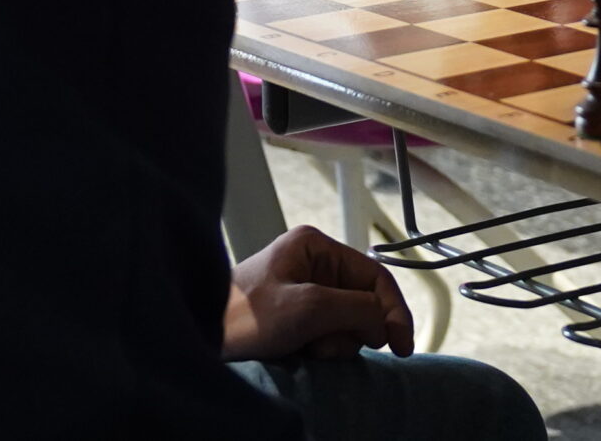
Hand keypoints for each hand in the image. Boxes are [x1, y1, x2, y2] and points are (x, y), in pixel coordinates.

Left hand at [223, 226, 414, 363]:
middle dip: (353, 329)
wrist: (197, 339)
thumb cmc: (240, 317)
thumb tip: (385, 324)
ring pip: (347, 322)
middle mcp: (312, 264)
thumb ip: (357, 309)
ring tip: (307, 349)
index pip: (375, 276)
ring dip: (335, 342)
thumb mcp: (308, 308)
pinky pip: (327, 333)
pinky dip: (322, 348)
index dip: (393, 311)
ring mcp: (303, 291)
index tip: (402, 345)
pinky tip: (301, 352)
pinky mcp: (294, 317)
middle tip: (329, 347)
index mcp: (316, 247)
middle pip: (362, 301)